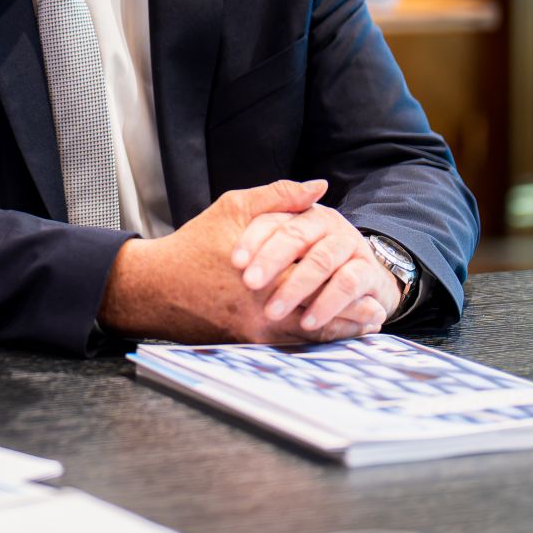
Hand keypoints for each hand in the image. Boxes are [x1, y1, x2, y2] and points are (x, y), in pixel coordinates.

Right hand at [100, 179, 381, 343]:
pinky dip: (317, 340)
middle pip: (320, 308)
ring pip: (310, 332)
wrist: (156, 287)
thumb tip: (319, 187)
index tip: (370, 274)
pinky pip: (292, 344)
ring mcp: (255, 327)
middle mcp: (261, 302)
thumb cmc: (194, 245)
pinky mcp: (247, 341)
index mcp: (263, 269)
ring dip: (340, 330)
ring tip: (365, 325)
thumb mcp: (232, 209)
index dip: (347, 277)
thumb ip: (279, 196)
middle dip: (350, 308)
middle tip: (376, 306)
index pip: (316, 274)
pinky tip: (333, 334)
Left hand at [231, 200, 400, 335]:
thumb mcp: (283, 242)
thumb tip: (262, 206)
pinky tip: (308, 322)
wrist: (361, 280)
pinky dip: (327, 303)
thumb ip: (267, 222)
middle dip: (270, 261)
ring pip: (321, 260)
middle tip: (249, 284)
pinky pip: (348, 283)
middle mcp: (327, 224)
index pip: (273, 219)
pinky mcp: (369, 270)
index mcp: (301, 213)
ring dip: (295, 287)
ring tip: (272, 312)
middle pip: (296, 236)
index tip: (234, 262)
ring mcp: (350, 245)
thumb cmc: (309, 260)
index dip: (252, 240)